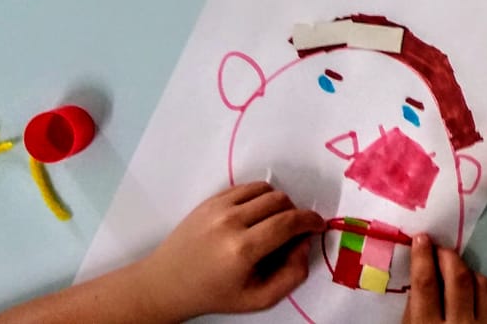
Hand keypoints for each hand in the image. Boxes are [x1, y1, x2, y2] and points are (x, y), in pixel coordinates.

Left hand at [134, 182, 325, 319]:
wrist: (167, 283)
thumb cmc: (214, 294)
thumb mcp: (258, 299)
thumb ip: (292, 275)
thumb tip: (305, 243)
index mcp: (242, 250)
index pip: (289, 223)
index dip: (311, 221)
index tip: (318, 225)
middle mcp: (230, 223)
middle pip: (281, 202)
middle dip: (295, 214)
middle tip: (293, 231)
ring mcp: (217, 208)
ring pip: (266, 189)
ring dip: (278, 203)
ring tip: (273, 222)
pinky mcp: (209, 200)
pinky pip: (247, 187)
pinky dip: (259, 197)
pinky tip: (255, 215)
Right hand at [403, 234, 486, 323]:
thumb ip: (414, 309)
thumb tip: (420, 272)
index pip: (425, 284)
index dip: (422, 257)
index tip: (421, 239)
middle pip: (457, 277)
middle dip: (448, 256)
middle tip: (438, 249)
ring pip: (480, 282)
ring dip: (466, 269)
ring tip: (453, 266)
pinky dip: (479, 283)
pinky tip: (469, 284)